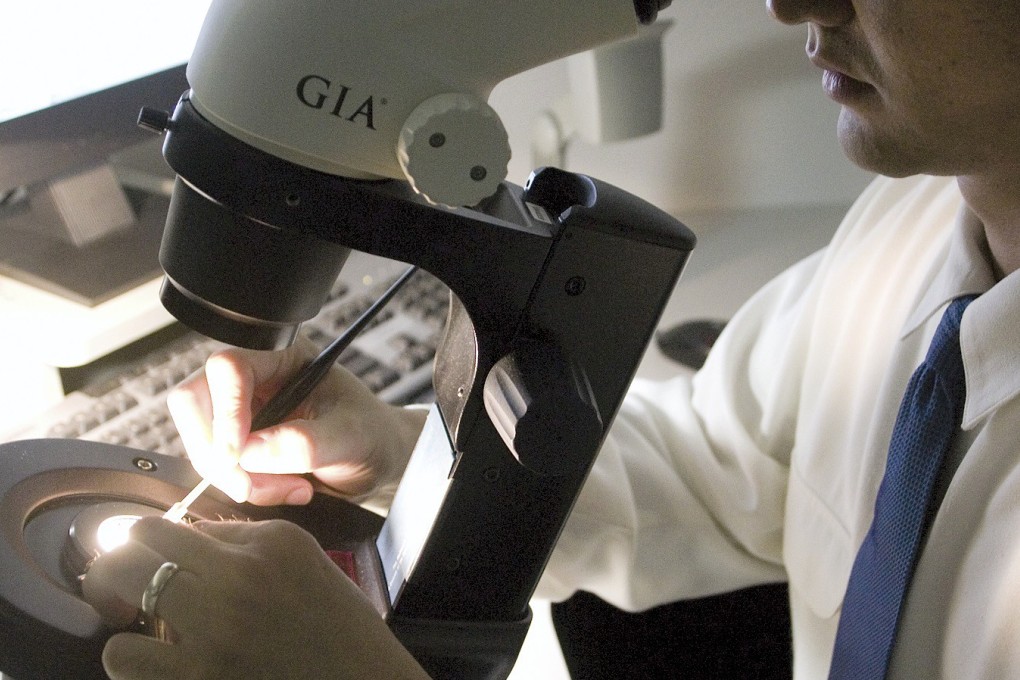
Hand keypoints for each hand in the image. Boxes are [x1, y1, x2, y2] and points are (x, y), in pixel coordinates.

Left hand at [82, 517, 429, 679]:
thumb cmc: (335, 619)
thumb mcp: (301, 554)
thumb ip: (241, 537)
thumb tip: (184, 534)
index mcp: (262, 548)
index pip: (167, 527)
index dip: (143, 537)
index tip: (145, 548)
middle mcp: (234, 584)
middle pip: (131, 557)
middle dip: (115, 566)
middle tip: (123, 579)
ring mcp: (214, 639)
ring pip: (119, 607)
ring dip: (120, 612)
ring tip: (138, 622)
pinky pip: (127, 661)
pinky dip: (129, 657)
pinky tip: (151, 656)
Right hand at [167, 339, 426, 505]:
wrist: (374, 458)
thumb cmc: (369, 434)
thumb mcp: (351, 438)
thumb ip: (306, 443)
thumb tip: (249, 452)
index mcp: (282, 354)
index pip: (228, 367)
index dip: (226, 411)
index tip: (239, 455)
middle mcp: (252, 375)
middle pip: (194, 402)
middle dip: (221, 454)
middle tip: (259, 484)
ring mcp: (238, 407)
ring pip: (199, 440)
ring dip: (236, 477)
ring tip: (291, 488)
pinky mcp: (233, 439)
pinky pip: (213, 465)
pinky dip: (243, 486)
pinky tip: (283, 489)